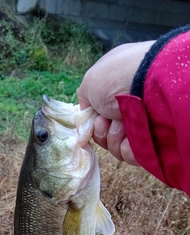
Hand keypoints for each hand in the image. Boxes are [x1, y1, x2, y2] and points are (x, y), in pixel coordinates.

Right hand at [78, 41, 154, 164]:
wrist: (146, 82)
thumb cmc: (115, 78)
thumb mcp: (90, 83)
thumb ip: (85, 99)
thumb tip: (88, 115)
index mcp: (115, 96)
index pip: (98, 121)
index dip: (94, 123)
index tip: (96, 118)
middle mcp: (128, 111)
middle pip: (106, 137)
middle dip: (103, 131)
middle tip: (109, 119)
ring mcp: (139, 126)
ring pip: (116, 148)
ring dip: (114, 137)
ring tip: (123, 122)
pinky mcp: (149, 141)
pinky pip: (130, 155)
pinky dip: (127, 148)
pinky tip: (133, 134)